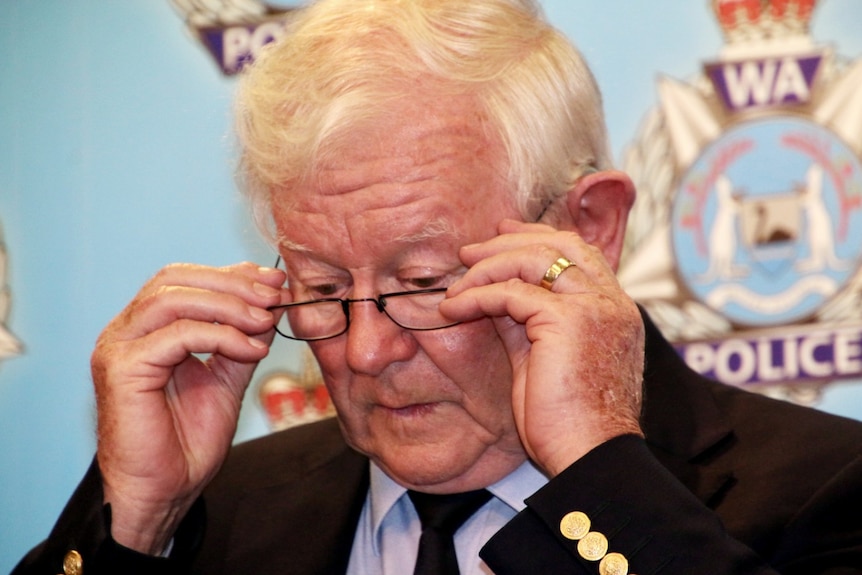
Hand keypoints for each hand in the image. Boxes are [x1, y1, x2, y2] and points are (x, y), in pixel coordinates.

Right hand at [91, 262, 284, 552]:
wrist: (165, 491)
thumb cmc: (187, 441)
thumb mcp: (226, 377)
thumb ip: (241, 339)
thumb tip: (269, 302)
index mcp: (144, 329)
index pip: (183, 279)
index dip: (230, 274)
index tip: (274, 282)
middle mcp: (125, 332)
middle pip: (175, 280)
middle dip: (232, 283)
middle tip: (274, 296)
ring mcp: (118, 348)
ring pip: (174, 300)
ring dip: (229, 305)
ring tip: (265, 321)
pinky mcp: (123, 369)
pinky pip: (177, 335)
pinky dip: (221, 336)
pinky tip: (252, 349)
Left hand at [441, 220, 643, 476]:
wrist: (588, 455)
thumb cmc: (567, 421)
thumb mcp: (545, 358)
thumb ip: (528, 322)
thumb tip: (494, 296)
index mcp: (614, 309)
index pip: (579, 251)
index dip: (537, 237)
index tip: (501, 234)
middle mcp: (611, 301)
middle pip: (558, 244)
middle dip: (507, 242)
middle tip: (468, 251)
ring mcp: (594, 307)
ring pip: (533, 259)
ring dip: (487, 267)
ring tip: (456, 284)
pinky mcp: (568, 320)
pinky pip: (511, 293)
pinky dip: (477, 296)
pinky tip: (453, 309)